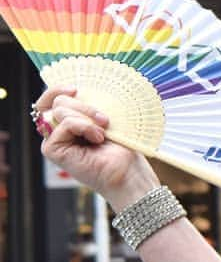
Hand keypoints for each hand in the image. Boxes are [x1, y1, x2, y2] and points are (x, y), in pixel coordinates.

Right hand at [34, 86, 158, 209]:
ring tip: (103, 132)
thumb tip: (75, 91)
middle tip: (105, 119)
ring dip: (86, 117)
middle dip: (83, 105)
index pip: (51, 100)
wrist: (129, 173)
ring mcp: (54, 141)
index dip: (57, 90)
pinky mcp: (53, 150)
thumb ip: (87, 105)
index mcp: (70, 122)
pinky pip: (64, 124)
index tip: (75, 88)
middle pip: (57, 102)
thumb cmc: (122, 147)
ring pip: (59, 111)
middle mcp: (58, 131)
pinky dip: (83, 126)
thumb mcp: (105, 118)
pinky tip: (97, 138)